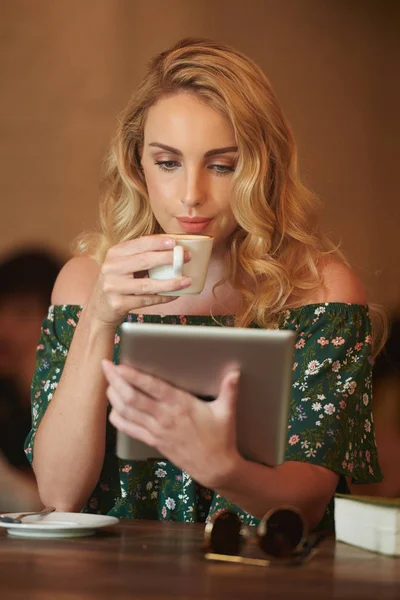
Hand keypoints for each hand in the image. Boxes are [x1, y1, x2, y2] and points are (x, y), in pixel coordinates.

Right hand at [86, 236, 191, 328]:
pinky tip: (174, 295)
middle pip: (144, 261)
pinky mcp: (118, 303)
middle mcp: (111, 268)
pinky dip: (163, 298)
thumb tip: (170, 248)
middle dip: (168, 258)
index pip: (139, 244)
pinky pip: (146, 300)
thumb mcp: (121, 265)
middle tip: (186, 258)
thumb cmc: (117, 283)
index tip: (175, 242)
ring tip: (186, 281)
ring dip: (170, 283)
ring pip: (147, 284)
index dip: (158, 242)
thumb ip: (140, 256)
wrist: (99, 309)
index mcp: (114, 253)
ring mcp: (113, 286)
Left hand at [101, 359, 241, 488]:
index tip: (120, 364)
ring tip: (107, 384)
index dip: (134, 375)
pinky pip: (130, 430)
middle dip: (116, 380)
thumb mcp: (227, 412)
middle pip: (132, 397)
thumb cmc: (221, 438)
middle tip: (105, 367)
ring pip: (127, 412)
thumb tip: (235, 372)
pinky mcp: (154, 442)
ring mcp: (157, 431)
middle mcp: (165, 417)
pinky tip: (112, 410)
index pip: (152, 386)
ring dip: (113, 397)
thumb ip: (229, 390)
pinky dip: (118, 419)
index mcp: (181, 405)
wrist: (215, 468)